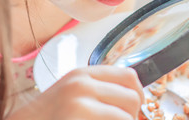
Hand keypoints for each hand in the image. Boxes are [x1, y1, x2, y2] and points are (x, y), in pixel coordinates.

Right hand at [8, 65, 143, 119]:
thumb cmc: (48, 114)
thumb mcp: (72, 90)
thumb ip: (98, 87)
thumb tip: (133, 95)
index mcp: (83, 74)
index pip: (128, 75)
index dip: (139, 92)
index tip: (137, 105)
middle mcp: (83, 84)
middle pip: (132, 97)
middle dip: (132, 115)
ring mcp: (80, 103)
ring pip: (126, 117)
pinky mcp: (78, 118)